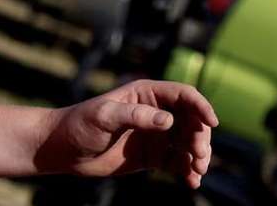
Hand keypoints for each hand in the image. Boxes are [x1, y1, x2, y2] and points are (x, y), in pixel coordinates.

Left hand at [35, 80, 217, 188]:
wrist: (64, 150)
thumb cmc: (79, 125)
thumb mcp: (104, 116)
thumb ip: (135, 116)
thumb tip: (168, 121)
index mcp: (145, 94)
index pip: (183, 95)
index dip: (201, 106)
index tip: (212, 123)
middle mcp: (154, 112)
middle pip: (192, 121)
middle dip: (201, 138)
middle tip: (198, 157)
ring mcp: (155, 135)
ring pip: (190, 143)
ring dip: (198, 157)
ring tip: (195, 172)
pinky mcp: (153, 156)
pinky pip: (179, 162)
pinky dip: (189, 171)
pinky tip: (191, 182)